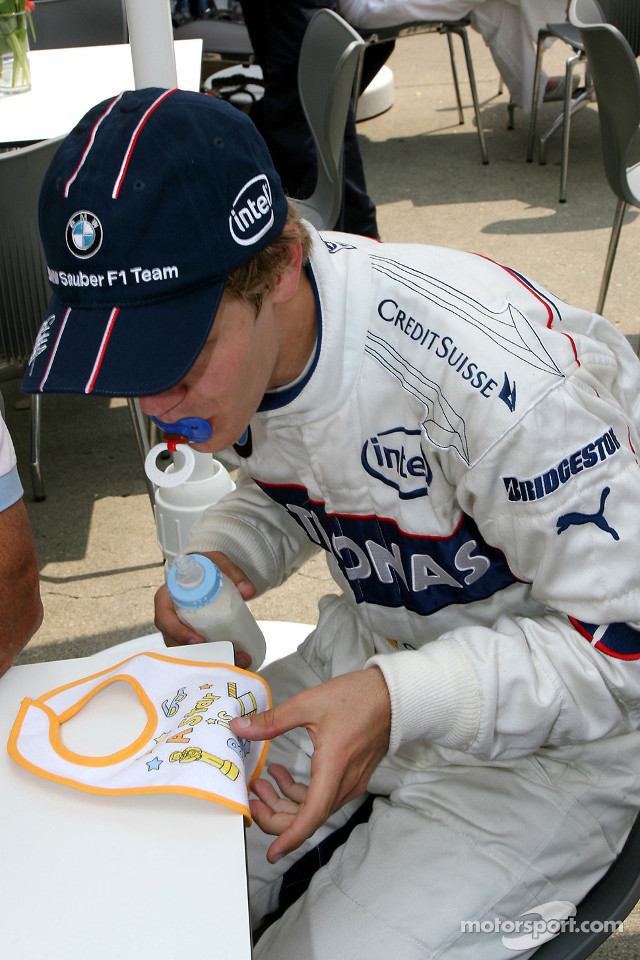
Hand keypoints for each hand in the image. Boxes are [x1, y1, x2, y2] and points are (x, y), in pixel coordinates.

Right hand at [155, 551, 255, 666]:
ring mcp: (178, 631)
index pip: (164, 619)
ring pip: (187, 653)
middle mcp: (168, 618)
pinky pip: (196, 654)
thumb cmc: (204, 567)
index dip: (178, 632)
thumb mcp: (217, 563)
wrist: (203, 572)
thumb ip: (234, 573)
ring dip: (212, 661)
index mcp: (166, 598)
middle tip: (228, 655)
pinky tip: (235, 665)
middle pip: (175, 643)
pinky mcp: (189, 639)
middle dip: (201, 654)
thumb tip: (249, 591)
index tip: (199, 640)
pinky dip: (214, 661)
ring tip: (239, 661)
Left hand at [230, 667, 389, 862]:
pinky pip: (323, 796)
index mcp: (334, 768)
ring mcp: (351, 781)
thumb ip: (271, 721)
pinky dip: (300, 792)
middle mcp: (345, 782)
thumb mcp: (307, 704)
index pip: (310, 816)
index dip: (289, 838)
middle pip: (308, 817)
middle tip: (253, 799)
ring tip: (263, 782)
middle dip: (276, 815)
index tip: (272, 853)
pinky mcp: (352, 776)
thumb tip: (239, 728)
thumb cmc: (356, 697)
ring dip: (286, 801)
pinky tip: (282, 773)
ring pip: (314, 808)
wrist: (393, 695)